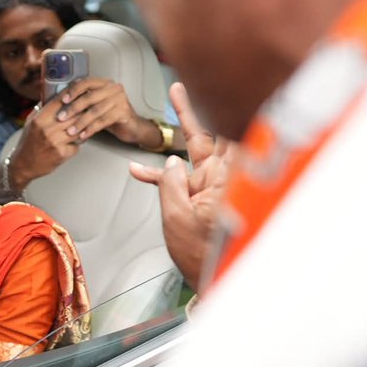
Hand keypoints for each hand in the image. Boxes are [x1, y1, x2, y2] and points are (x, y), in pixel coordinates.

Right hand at [7, 99, 81, 190]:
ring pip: (78, 129)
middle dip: (82, 111)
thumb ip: (43, 108)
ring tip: (83, 125)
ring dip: (82, 127)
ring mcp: (56, 142)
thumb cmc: (28, 142)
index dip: (72, 93)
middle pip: (74, 114)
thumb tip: (56, 94)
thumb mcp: (31, 121)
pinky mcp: (62, 154)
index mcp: (40, 119)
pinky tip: (73, 142)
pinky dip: (77, 142)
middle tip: (88, 108)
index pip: (60, 101)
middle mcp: (48, 129)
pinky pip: (77, 144)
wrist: (23, 164)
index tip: (80, 88)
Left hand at [55, 77, 151, 145]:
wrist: (132, 127)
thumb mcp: (96, 104)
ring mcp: (120, 99)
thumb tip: (61, 101)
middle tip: (62, 118)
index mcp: (105, 83)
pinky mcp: (124, 112)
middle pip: (89, 97)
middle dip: (73, 109)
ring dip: (81, 122)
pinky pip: (103, 121)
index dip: (73, 91)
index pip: (86, 82)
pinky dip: (91, 129)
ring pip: (95, 111)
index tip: (62, 101)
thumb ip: (84, 100)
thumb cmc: (111, 115)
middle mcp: (113, 88)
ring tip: (71, 131)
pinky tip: (84, 135)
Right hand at [129, 82, 232, 287]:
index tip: (206, 89)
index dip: (217, 108)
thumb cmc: (206, 258)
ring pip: (198, 152)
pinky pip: (183, 179)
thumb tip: (170, 163)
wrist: (212, 280)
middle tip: (188, 85)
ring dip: (185, 130)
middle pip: (214, 134)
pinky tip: (141, 170)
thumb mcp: (178, 219)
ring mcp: (215, 188)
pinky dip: (164, 174)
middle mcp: (224, 180)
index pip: (225, 134)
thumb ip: (171, 185)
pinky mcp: (205, 199)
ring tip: (176, 100)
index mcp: (225, 180)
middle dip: (201, 108)